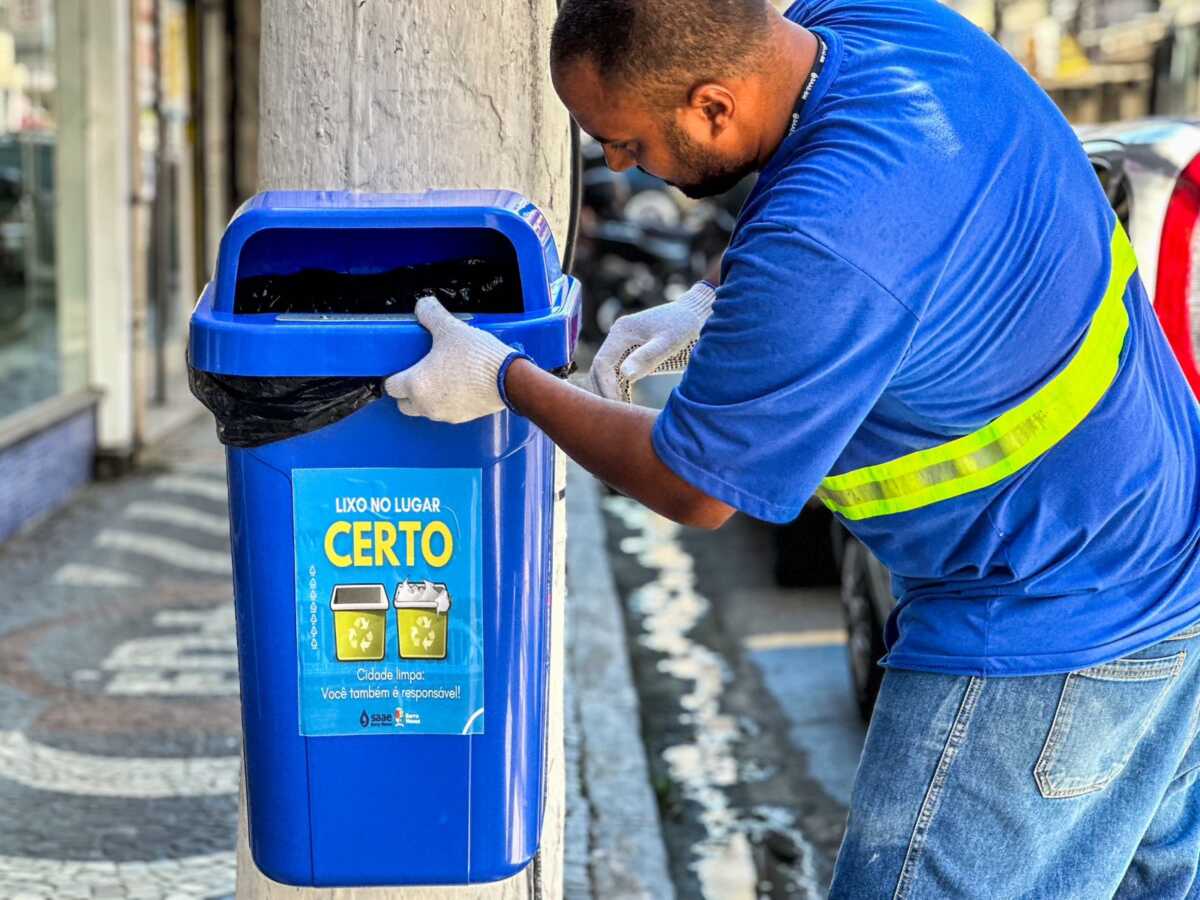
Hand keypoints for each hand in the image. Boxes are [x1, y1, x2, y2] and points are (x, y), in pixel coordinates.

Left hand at [383, 295, 519, 423]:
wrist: (509, 380)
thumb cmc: (477, 358)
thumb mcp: (451, 328)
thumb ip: (431, 314)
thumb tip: (423, 305)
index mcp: (416, 385)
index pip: (390, 387)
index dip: (394, 375)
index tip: (401, 367)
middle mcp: (426, 405)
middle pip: (404, 405)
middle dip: (407, 391)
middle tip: (419, 372)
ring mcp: (444, 415)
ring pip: (425, 409)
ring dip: (428, 397)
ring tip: (442, 376)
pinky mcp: (462, 418)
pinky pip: (446, 412)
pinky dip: (447, 401)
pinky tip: (460, 384)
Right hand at [589, 280, 715, 400]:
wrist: (694, 313)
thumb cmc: (684, 326)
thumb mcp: (669, 342)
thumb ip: (647, 356)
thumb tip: (625, 375)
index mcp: (622, 331)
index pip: (602, 363)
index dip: (605, 386)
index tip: (617, 406)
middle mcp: (617, 335)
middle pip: (599, 368)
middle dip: (604, 391)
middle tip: (617, 414)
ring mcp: (621, 342)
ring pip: (605, 371)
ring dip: (608, 390)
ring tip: (621, 411)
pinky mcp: (629, 350)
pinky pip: (615, 370)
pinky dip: (617, 386)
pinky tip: (626, 401)